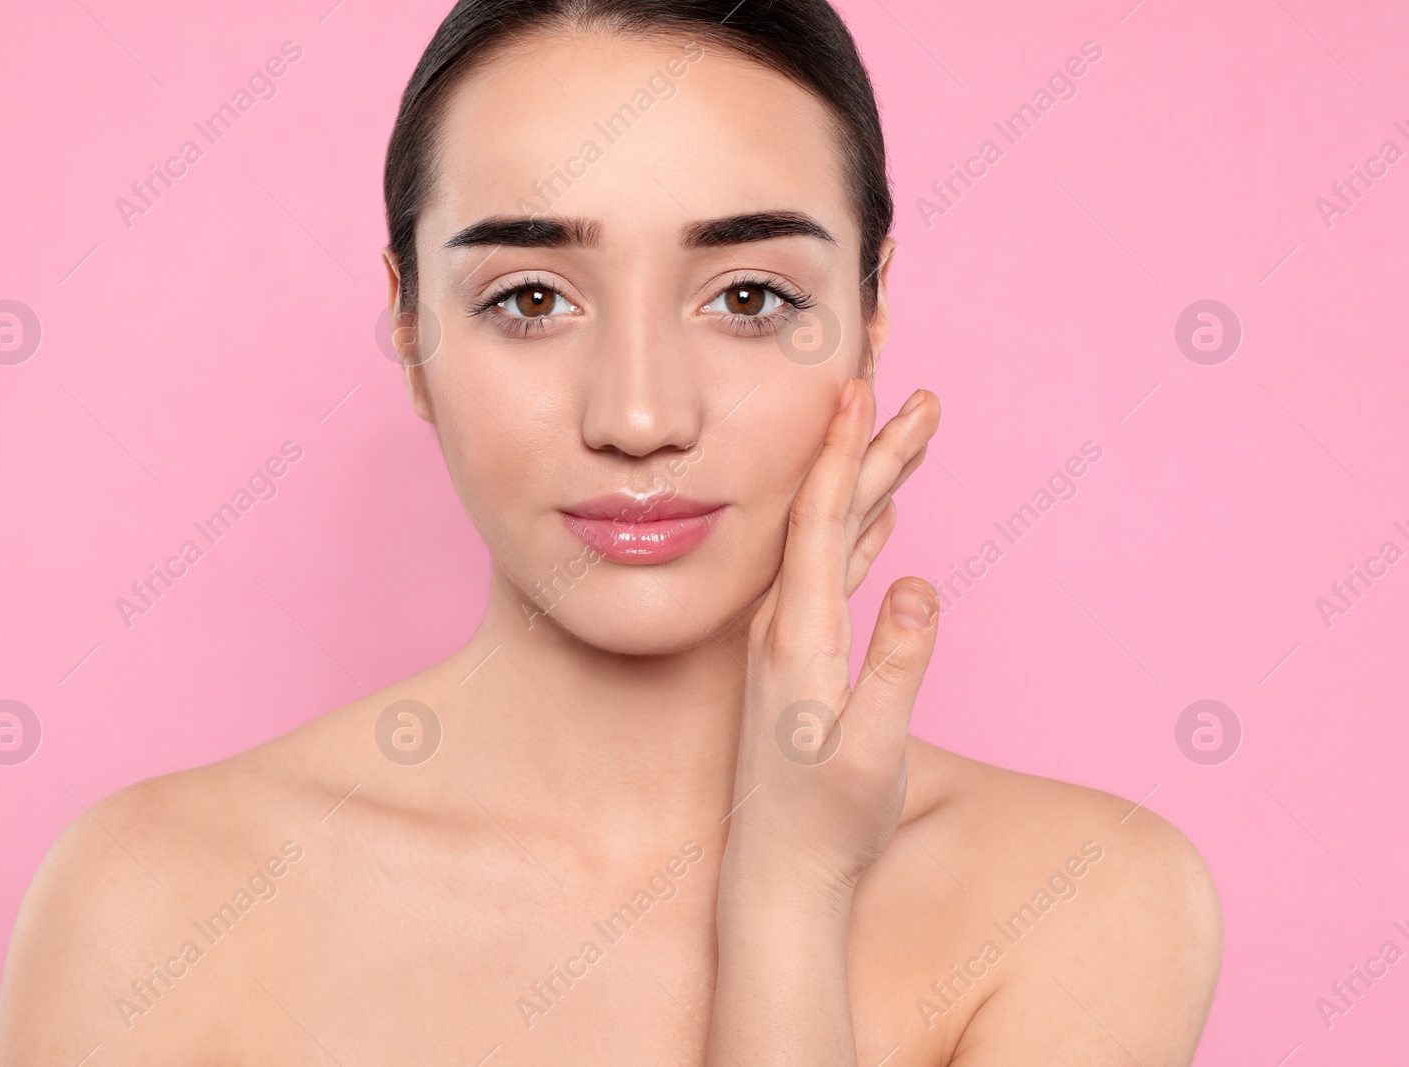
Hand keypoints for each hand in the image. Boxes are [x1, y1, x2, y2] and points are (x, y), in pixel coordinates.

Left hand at [722, 378, 941, 907]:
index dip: (841, 451)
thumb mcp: (870, 756)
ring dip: (869, 480)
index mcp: (796, 635)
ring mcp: (790, 637)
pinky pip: (834, 571)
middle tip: (912, 390)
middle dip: (870, 446)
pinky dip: (861, 530)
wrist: (776, 875)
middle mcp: (783, 623)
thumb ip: (896, 670)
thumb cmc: (826, 826)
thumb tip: (922, 587)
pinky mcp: (802, 656)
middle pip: (827, 512)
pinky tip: (883, 513)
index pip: (816, 520)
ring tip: (907, 431)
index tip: (858, 387)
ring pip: (832, 536)